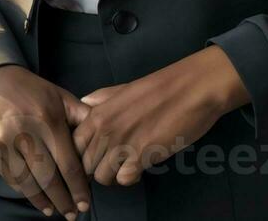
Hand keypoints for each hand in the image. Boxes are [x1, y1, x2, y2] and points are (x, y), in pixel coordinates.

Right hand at [0, 65, 92, 217]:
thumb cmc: (32, 90)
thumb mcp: (60, 96)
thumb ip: (81, 116)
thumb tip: (102, 137)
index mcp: (49, 119)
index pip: (68, 162)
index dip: (78, 186)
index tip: (85, 203)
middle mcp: (27, 133)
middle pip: (49, 177)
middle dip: (64, 199)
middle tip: (73, 214)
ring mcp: (7, 143)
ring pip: (29, 182)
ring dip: (45, 201)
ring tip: (57, 211)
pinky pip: (12, 178)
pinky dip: (27, 193)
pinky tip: (38, 200)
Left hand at [71, 47, 240, 185]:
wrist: (193, 88)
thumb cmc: (161, 88)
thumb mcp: (125, 89)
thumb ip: (102, 98)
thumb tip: (84, 103)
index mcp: (99, 112)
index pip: (74, 145)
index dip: (82, 154)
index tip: (96, 155)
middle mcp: (106, 128)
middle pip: (86, 165)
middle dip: (98, 168)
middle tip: (116, 162)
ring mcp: (122, 142)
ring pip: (103, 176)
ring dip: (115, 174)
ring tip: (129, 163)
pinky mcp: (142, 155)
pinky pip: (125, 179)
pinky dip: (132, 177)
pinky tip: (141, 165)